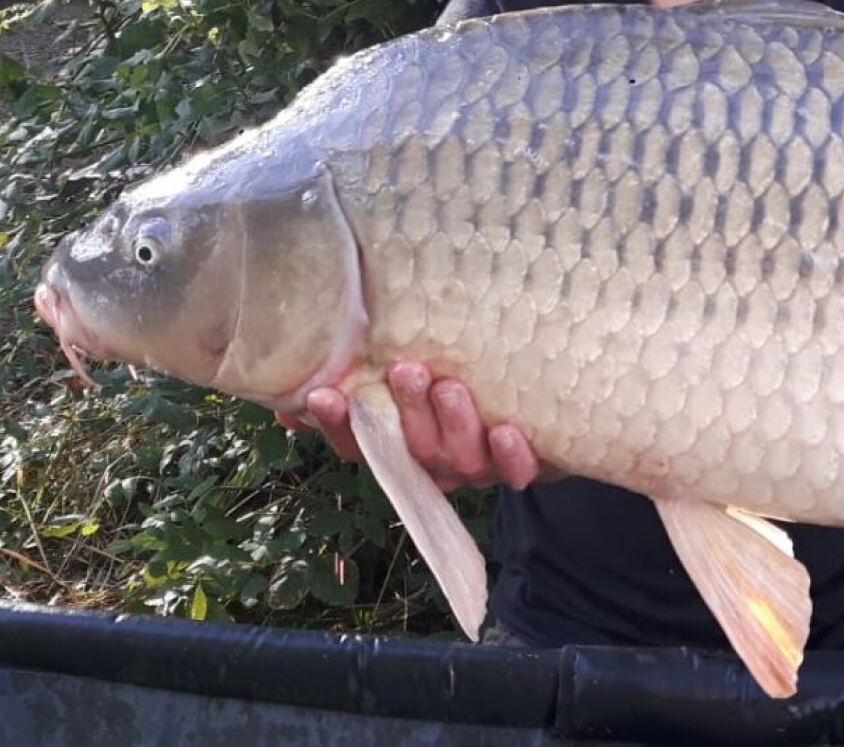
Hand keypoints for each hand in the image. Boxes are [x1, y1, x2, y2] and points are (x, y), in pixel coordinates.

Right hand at [276, 362, 555, 491]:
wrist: (549, 417)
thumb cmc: (467, 388)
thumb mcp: (416, 377)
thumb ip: (366, 373)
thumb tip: (293, 384)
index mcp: (405, 444)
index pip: (360, 443)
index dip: (339, 424)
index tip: (322, 393)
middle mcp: (439, 462)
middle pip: (414, 448)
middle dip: (408, 411)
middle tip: (406, 371)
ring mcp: (482, 467)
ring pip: (462, 459)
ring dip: (454, 425)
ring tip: (450, 388)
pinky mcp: (528, 466)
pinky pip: (519, 472)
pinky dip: (512, 456)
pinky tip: (508, 432)